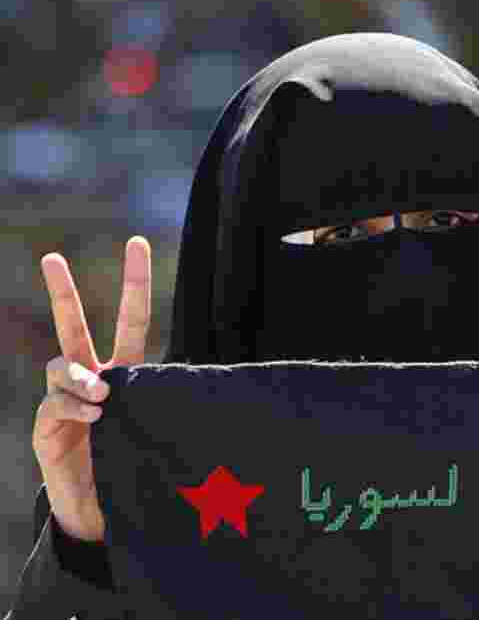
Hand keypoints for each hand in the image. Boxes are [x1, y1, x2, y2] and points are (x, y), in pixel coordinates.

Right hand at [33, 237, 151, 541]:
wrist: (109, 513)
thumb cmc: (140, 463)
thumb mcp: (154, 424)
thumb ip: (141, 399)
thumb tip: (105, 384)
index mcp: (126, 373)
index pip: (130, 319)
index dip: (134, 283)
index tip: (137, 242)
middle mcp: (91, 381)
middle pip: (72, 327)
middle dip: (60, 292)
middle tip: (50, 256)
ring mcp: (65, 402)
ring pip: (61, 366)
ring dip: (81, 377)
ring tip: (102, 400)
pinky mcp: (47, 428)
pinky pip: (54, 403)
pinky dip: (72, 407)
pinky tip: (91, 417)